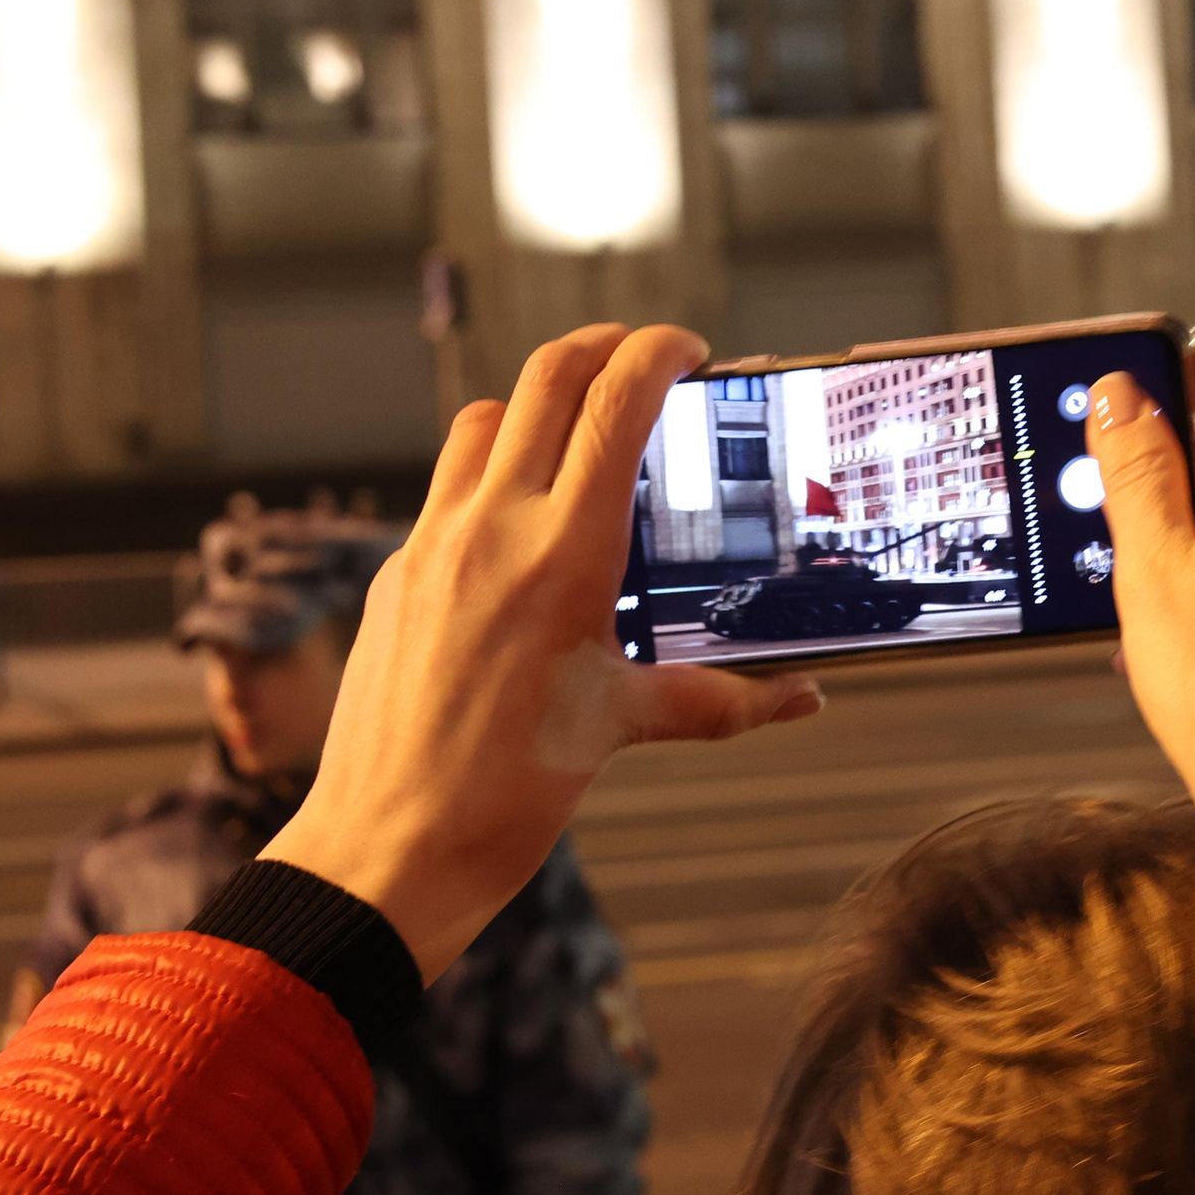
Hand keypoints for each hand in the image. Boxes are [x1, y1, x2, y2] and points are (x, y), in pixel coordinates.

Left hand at [264, 324, 824, 979]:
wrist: (389, 848)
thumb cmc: (508, 796)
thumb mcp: (626, 727)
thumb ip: (725, 701)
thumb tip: (805, 698)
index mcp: (564, 554)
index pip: (616, 402)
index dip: (659, 351)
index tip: (690, 349)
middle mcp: (493, 528)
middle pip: (546, 376)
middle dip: (602, 346)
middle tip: (643, 357)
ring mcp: (433, 543)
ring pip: (483, 419)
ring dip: (536, 402)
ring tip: (579, 429)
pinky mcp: (395, 573)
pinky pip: (445, 489)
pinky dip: (489, 474)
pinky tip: (520, 524)